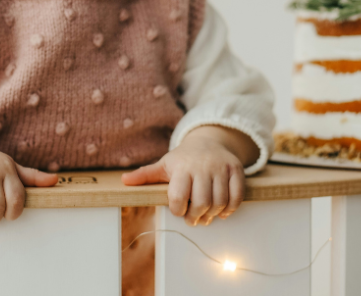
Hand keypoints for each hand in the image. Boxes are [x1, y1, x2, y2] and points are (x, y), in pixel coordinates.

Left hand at [121, 126, 256, 226]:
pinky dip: (230, 208)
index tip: (178, 211)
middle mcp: (202, 166)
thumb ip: (145, 175)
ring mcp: (221, 168)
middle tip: (193, 219)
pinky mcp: (236, 170)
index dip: (178, 210)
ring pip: (220, 201)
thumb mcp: (164, 165)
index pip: (179, 196)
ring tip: (207, 216)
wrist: (208, 141)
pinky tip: (222, 211)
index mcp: (182, 167)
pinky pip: (237, 196)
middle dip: (196, 217)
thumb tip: (124, 181)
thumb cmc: (183, 159)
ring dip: (213, 215)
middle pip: (202, 202)